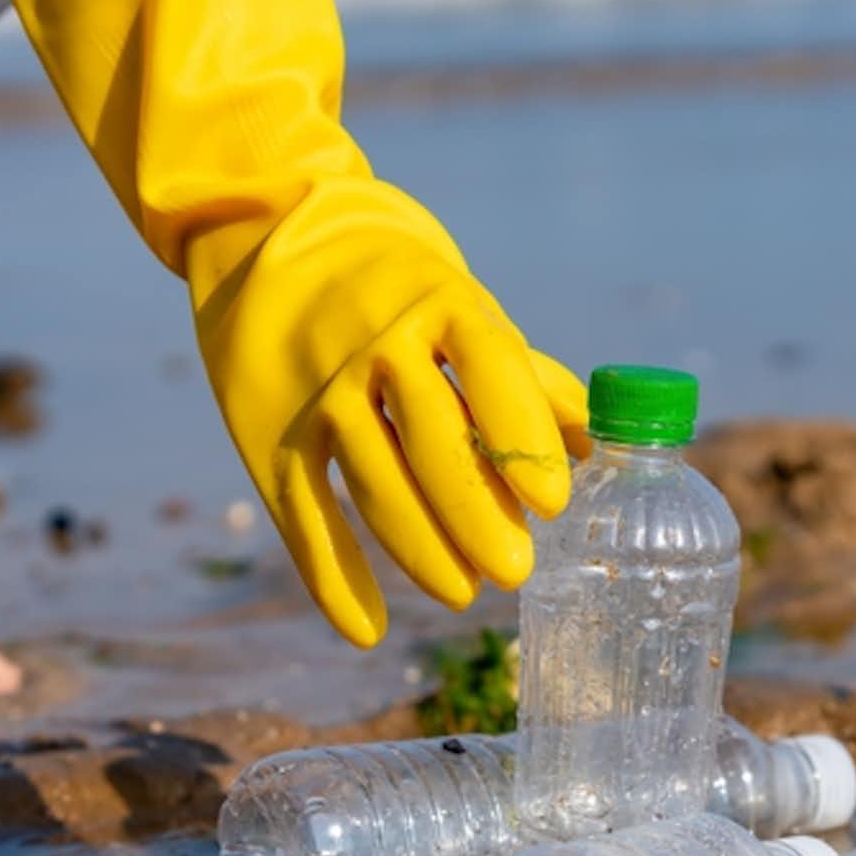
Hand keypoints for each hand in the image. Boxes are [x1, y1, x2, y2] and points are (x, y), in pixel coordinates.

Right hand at [0, 0, 585, 642]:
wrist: (260, 228)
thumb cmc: (390, 277)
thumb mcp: (456, 303)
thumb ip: (520, 371)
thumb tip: (595, 440)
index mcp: (439, 301)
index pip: (492, 371)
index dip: (524, 439)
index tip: (556, 501)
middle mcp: (375, 340)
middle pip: (434, 441)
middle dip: (478, 514)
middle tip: (516, 572)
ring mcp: (316, 384)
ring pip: (374, 481)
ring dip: (421, 549)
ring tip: (464, 594)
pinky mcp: (265, 424)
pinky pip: (304, 511)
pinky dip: (334, 576)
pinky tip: (368, 627)